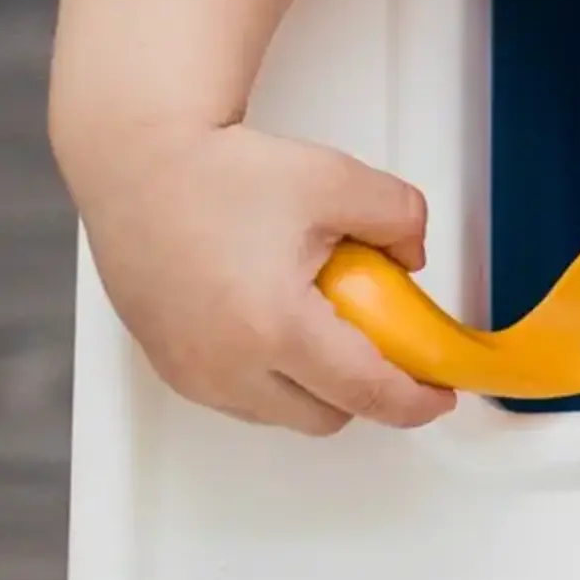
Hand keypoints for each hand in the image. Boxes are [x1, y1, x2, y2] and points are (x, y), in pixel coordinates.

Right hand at [76, 123, 457, 434]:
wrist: (139, 163)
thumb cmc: (221, 171)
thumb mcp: (337, 179)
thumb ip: (401, 217)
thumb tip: (412, 257)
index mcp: (276, 325)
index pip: (365, 391)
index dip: (414, 401)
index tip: (440, 394)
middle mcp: (229, 364)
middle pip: (326, 416)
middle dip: (365, 393)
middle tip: (388, 352)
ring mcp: (194, 372)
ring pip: (280, 413)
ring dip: (316, 389)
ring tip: (328, 328)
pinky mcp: (170, 366)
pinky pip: (240, 398)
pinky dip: (272, 380)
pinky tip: (281, 330)